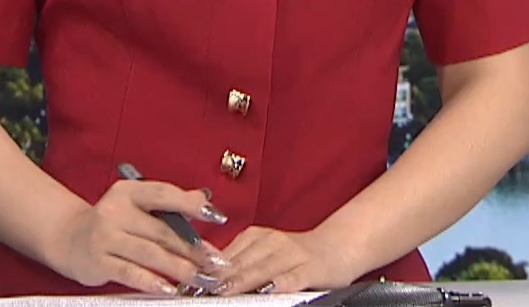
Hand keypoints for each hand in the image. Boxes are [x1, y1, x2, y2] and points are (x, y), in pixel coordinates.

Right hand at [42, 178, 229, 294]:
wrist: (70, 239)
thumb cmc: (114, 223)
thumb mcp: (137, 206)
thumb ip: (170, 204)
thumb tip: (204, 199)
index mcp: (128, 191)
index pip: (163, 194)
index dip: (191, 205)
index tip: (217, 217)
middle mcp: (115, 211)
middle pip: (161, 230)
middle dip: (193, 248)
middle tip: (215, 261)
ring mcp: (105, 236)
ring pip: (150, 253)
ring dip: (179, 267)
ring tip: (200, 277)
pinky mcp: (99, 261)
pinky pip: (131, 273)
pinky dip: (152, 282)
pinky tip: (170, 288)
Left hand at [211, 225, 356, 295]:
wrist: (339, 247)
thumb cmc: (297, 256)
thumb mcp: (265, 253)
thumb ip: (240, 263)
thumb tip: (207, 277)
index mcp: (257, 237)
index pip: (226, 255)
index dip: (207, 270)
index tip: (189, 284)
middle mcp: (272, 242)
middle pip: (240, 263)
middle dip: (219, 278)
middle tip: (199, 290)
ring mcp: (291, 254)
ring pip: (261, 269)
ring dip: (241, 281)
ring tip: (223, 291)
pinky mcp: (310, 269)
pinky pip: (293, 277)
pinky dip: (280, 283)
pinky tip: (269, 288)